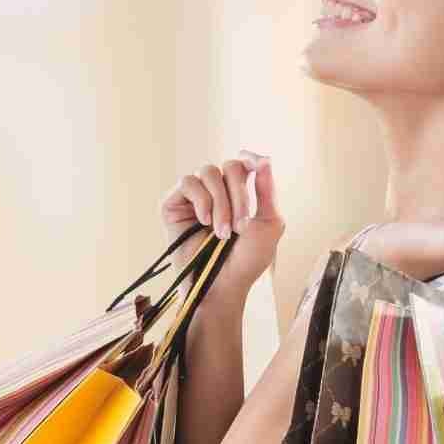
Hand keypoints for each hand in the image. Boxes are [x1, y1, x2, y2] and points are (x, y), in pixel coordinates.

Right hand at [159, 150, 285, 299]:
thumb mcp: (269, 224)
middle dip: (239, 194)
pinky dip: (200, 200)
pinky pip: (188, 182)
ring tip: (222, 232)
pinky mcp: (174, 204)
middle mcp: (216, 191)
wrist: (221, 286)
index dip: (250, 157)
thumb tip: (265, 158)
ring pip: (208, 171)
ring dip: (220, 202)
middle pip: (230, 166)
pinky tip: (203, 222)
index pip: (243, 162)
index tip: (258, 165)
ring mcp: (194, 196)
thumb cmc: (246, 261)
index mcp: (239, 193)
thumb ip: (267, 191)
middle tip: (241, 226)